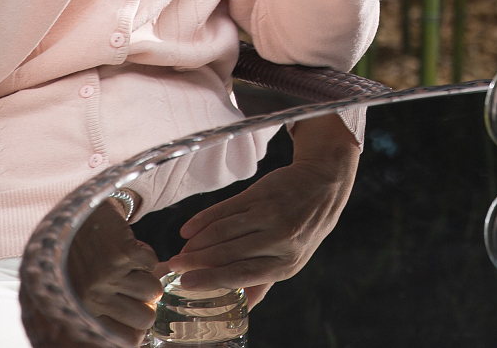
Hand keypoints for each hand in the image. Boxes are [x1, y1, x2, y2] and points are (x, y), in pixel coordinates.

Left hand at [67, 200, 160, 345]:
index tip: (137, 312)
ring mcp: (106, 276)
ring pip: (153, 291)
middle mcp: (91, 299)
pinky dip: (147, 254)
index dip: (139, 327)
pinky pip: (152, 263)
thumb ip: (104, 312)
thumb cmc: (78, 256)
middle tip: (137, 286)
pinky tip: (130, 248)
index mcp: (82, 313)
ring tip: (130, 265)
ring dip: (148, 275)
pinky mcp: (121, 253)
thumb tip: (142, 327)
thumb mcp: (82, 291)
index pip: (127, 340)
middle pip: (146, 319)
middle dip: (149, 303)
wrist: (77, 213)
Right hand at [163, 115, 359, 304]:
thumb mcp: (290, 260)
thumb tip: (241, 312)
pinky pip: (225, 208)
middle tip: (173, 266)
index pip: (243, 275)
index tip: (186, 284)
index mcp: (285, 264)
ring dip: (197, 242)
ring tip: (181, 250)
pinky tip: (189, 228)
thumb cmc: (302, 230)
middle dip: (196, 261)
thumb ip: (263, 283)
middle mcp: (278, 240)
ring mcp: (269, 214)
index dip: (212, 279)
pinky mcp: (261, 194)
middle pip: (227, 252)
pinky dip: (203, 219)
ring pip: (223, 230)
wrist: (323, 184)